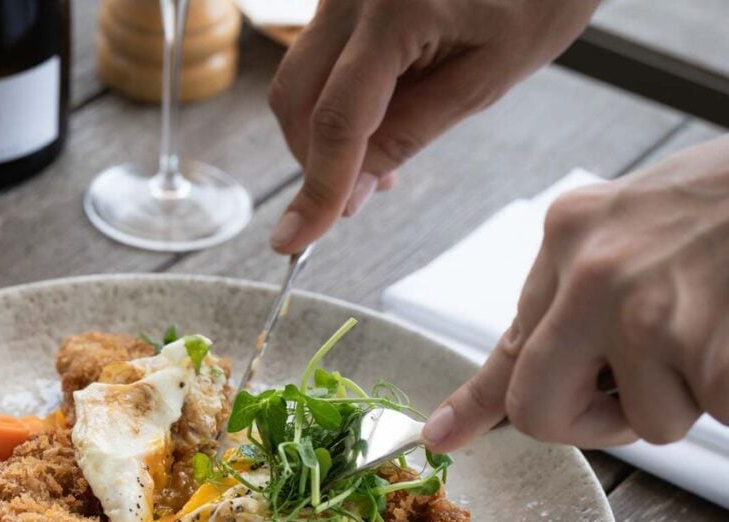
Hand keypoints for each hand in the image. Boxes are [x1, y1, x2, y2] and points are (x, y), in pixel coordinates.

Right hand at [267, 0, 599, 252]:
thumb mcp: (484, 79)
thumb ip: (408, 135)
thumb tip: (349, 194)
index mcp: (397, 8)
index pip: (337, 120)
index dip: (316, 190)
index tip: (293, 241)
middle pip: (296, 101)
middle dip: (316, 161)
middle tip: (365, 194)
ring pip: (296, 83)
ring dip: (324, 133)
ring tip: (383, 152)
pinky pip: (314, 60)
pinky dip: (333, 101)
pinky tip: (379, 112)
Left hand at [422, 136, 728, 451]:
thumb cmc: (727, 203)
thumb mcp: (628, 226)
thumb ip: (569, 296)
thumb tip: (511, 365)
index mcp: (570, 237)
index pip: (509, 348)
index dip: (475, 406)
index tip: (440, 438)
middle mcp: (596, 274)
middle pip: (542, 412)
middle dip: (591, 424)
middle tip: (639, 394)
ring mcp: (655, 313)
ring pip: (650, 423)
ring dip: (688, 396)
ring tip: (718, 324)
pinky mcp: (717, 354)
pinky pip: (717, 415)